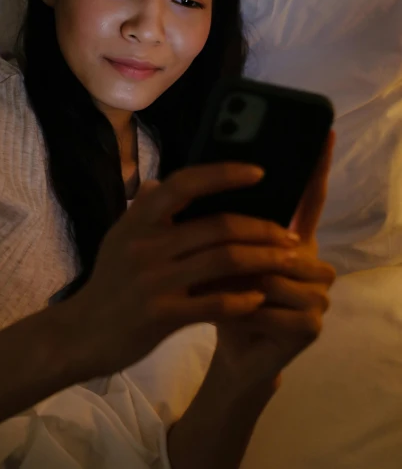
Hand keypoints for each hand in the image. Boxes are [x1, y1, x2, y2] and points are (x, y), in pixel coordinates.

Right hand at [64, 161, 313, 378]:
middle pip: (217, 227)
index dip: (223, 174)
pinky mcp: (161, 315)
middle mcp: (146, 244)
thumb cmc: (107, 282)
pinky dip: (241, 299)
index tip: (258, 172)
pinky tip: (259, 297)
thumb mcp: (117, 238)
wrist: (80, 334)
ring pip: (223, 261)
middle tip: (289, 235)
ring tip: (287, 262)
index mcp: (139, 220)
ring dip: (262, 260)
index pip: (184, 184)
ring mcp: (154, 280)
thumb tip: (162, 182)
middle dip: (261, 229)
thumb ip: (143, 210)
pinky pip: (213, 303)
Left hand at [214, 131, 336, 383]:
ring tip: (204, 283)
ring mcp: (316, 292)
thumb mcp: (206, 254)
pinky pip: (278, 308)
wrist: (234, 348)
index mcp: (288, 236)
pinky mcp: (311, 324)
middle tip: (205, 247)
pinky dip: (248, 309)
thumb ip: (195, 219)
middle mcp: (309, 259)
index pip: (307, 196)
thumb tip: (156, 184)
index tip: (323, 133)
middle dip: (243, 242)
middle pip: (281, 236)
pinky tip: (233, 311)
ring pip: (275, 272)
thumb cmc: (221, 294)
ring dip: (238, 280)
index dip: (316, 167)